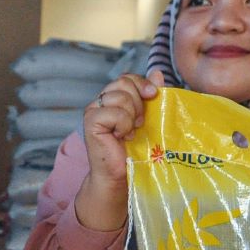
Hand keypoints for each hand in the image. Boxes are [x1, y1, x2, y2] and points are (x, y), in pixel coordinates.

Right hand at [74, 71, 165, 230]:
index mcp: (112, 98)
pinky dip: (123, 124)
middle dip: (138, 102)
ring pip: (120, 97)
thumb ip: (150, 96)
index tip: (153, 96)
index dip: (141, 84)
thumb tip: (157, 73)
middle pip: (123, 82)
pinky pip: (114, 112)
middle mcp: (100, 102)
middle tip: (139, 123)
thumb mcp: (148, 118)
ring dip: (131, 116)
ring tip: (129, 132)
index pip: (127, 77)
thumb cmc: (134, 150)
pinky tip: (120, 137)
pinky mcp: (91, 122)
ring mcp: (93, 110)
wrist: (120, 176)